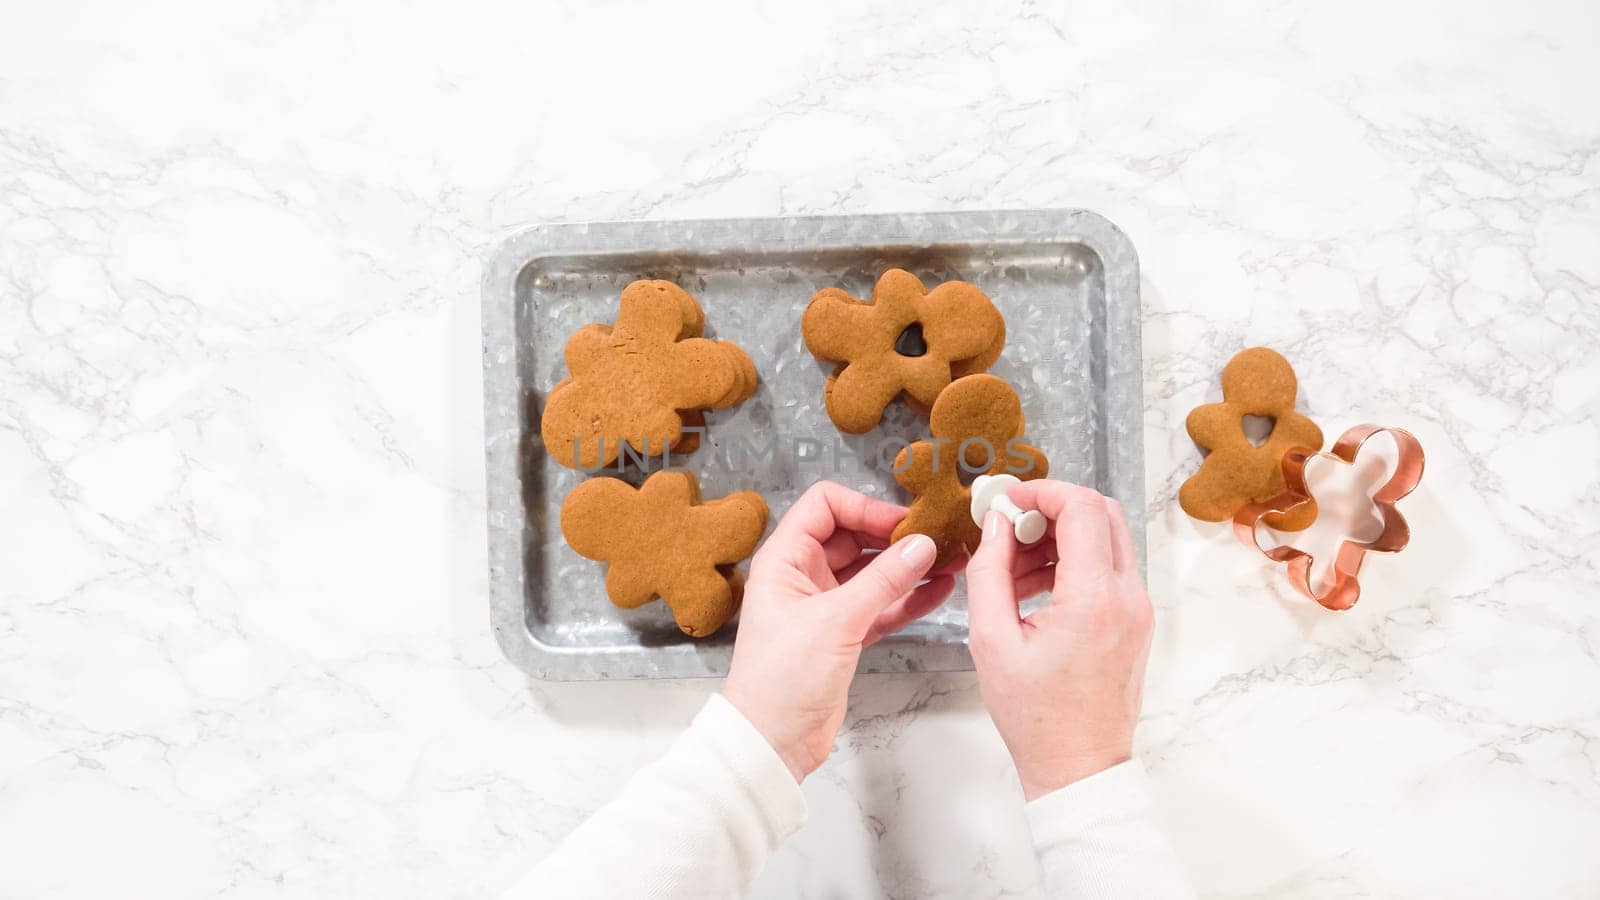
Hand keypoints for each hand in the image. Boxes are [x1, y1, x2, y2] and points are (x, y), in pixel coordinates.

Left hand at [724, 482, 951, 781]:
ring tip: (951, 561)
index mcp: (785, 559)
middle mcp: (803, 575)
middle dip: (895, 536)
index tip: (903, 523)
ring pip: (873, 572)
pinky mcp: (844, 634)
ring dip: (909, 567)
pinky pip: (881, 605)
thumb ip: (882, 580)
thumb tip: (920, 545)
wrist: (773, 740)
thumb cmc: (781, 679)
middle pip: (854, 536)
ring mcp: (825, 605)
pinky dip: (908, 598)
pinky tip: (939, 591)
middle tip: (937, 539)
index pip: (825, 505)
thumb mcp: (836, 621)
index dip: (865, 507)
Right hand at [965, 479, 1152, 800]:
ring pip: (1107, 537)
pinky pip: (1109, 568)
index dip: (1040, 492)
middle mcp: (1128, 596)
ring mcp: (1139, 608)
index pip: (1081, 508)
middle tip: (1009, 527)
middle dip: (1051, 508)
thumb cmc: (1035, 716)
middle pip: (1102, 512)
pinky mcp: (1136, 620)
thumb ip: (989, 571)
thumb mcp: (991, 640)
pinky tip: (1035, 589)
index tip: (1005, 501)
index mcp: (1095, 598)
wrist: (1078, 767)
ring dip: (1061, 535)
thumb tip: (994, 523)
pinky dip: (1074, 561)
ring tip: (1013, 568)